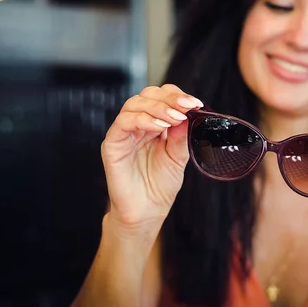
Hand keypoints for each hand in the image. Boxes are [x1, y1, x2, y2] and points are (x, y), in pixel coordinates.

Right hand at [101, 84, 201, 228]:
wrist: (147, 211)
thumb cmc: (160, 186)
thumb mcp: (179, 156)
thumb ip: (181, 134)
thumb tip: (187, 112)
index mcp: (154, 124)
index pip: (162, 98)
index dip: (177, 96)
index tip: (195, 103)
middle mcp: (138, 125)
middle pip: (147, 95)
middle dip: (169, 98)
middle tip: (186, 106)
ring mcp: (124, 133)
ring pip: (134, 104)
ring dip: (158, 107)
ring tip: (175, 118)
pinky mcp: (112, 143)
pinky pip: (123, 122)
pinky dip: (142, 120)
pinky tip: (159, 127)